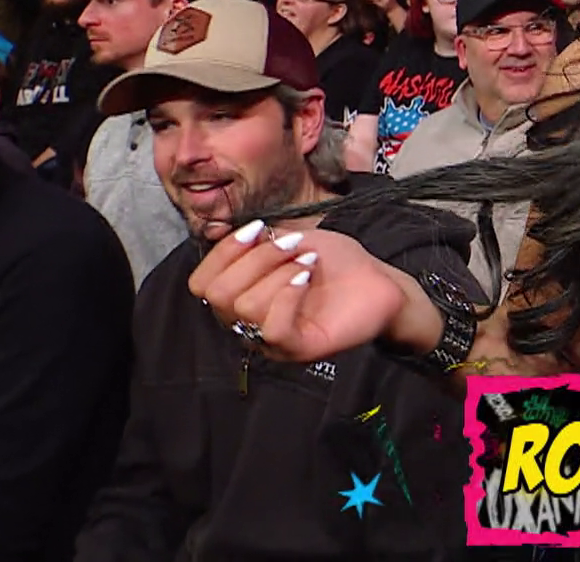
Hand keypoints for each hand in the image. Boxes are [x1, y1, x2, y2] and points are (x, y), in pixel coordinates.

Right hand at [188, 220, 417, 364]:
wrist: (379, 281)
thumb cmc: (335, 262)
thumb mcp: (291, 239)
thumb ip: (255, 241)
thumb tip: (218, 233)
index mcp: (240, 295)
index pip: (200, 282)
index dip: (223, 252)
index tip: (258, 229)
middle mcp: (247, 323)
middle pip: (217, 294)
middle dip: (254, 259)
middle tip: (292, 247)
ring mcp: (271, 340)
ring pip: (245, 306)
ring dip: (278, 273)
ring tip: (308, 263)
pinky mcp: (298, 350)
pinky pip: (273, 329)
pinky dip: (287, 295)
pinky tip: (306, 278)